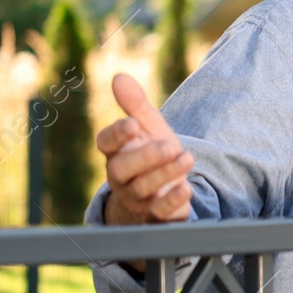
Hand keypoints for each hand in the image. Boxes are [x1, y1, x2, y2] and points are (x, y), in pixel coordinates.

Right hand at [97, 73, 193, 224]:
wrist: (162, 193)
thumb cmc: (152, 155)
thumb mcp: (149, 129)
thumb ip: (135, 105)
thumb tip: (119, 76)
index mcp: (116, 152)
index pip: (106, 142)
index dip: (117, 134)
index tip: (133, 124)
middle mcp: (121, 176)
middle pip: (122, 168)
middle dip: (145, 157)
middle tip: (169, 145)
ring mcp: (137, 198)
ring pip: (143, 188)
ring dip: (166, 173)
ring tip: (187, 158)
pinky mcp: (155, 215)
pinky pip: (159, 211)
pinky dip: (172, 201)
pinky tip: (186, 188)